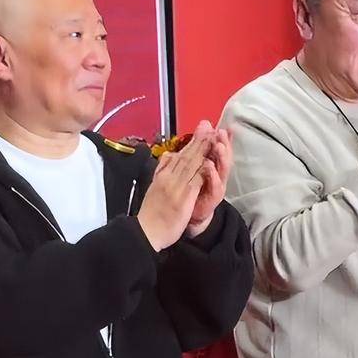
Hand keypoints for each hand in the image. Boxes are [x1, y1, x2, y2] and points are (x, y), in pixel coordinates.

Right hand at [137, 128, 210, 250]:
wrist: (145, 232)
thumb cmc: (151, 213)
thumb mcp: (154, 187)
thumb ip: (161, 170)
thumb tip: (167, 155)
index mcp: (163, 175)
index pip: (179, 155)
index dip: (191, 142)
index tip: (201, 130)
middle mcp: (169, 178)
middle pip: (186, 156)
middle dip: (198, 140)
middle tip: (208, 126)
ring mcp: (175, 188)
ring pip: (191, 165)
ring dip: (202, 150)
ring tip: (212, 137)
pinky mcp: (182, 199)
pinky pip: (194, 182)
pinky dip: (202, 171)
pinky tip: (210, 163)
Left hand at [186, 127, 232, 236]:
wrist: (192, 215)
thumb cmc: (194, 189)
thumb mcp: (195, 165)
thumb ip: (199, 147)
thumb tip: (204, 125)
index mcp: (212, 164)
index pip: (218, 147)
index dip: (220, 137)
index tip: (220, 124)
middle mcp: (218, 174)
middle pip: (223, 156)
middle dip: (223, 143)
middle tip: (221, 132)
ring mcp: (217, 186)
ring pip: (222, 169)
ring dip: (221, 157)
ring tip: (219, 146)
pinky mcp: (213, 198)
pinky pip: (214, 186)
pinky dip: (212, 176)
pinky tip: (209, 166)